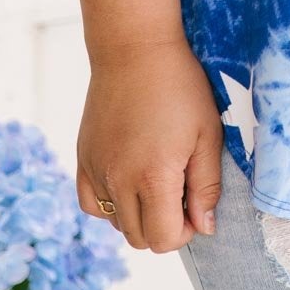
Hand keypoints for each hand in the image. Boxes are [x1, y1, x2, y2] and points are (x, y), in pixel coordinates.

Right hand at [76, 38, 223, 252]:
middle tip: (180, 192)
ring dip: (139, 214)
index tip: (195, 207)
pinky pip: (91, 204)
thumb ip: (206, 186)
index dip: (186, 231)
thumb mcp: (207, 134)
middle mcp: (117, 180)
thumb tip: (205, 226)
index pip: (163, 239)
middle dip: (164, 226)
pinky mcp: (82, 159)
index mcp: (152, 177)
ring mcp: (95, 171)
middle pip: (139, 238)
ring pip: (116, 223)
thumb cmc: (180, 87)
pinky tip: (129, 181)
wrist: (135, 50)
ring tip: (157, 179)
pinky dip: (110, 204)